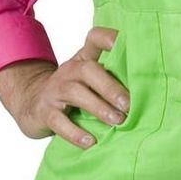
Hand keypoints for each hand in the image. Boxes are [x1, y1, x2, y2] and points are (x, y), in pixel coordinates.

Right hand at [0, 28, 128, 146]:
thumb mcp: (89, 80)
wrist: (31, 103)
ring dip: (99, 108)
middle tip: (129, 105)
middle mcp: (69, 71)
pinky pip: (59, 121)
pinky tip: (90, 141)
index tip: (134, 50)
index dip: (112, 39)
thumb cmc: (72, 92)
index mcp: (83, 59)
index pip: (96, 38)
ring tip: (117, 122)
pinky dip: (75, 133)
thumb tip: (149, 92)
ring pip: (76, 93)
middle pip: (88, 69)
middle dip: (111, 87)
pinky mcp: (45, 112)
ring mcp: (55, 90)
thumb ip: (112, 79)